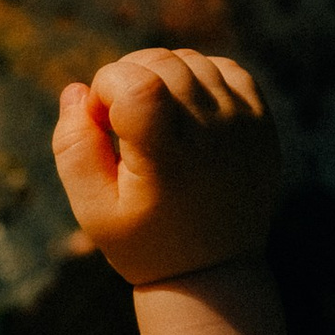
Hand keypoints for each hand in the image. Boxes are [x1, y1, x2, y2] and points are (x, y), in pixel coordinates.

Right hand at [54, 47, 280, 283]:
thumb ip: (73, 148)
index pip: (133, 80)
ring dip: (160, 77)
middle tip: (121, 125)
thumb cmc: (144, 243)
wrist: (215, 273)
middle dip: (127, 79)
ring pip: (191, 61)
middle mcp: (213, 133)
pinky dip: (197, 77)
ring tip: (152, 122)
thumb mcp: (92, 210)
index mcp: (169, 157)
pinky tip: (183, 112)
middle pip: (160, 62)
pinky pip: (225, 69)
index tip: (102, 120)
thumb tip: (76, 91)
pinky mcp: (261, 122)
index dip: (106, 87)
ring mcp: (243, 124)